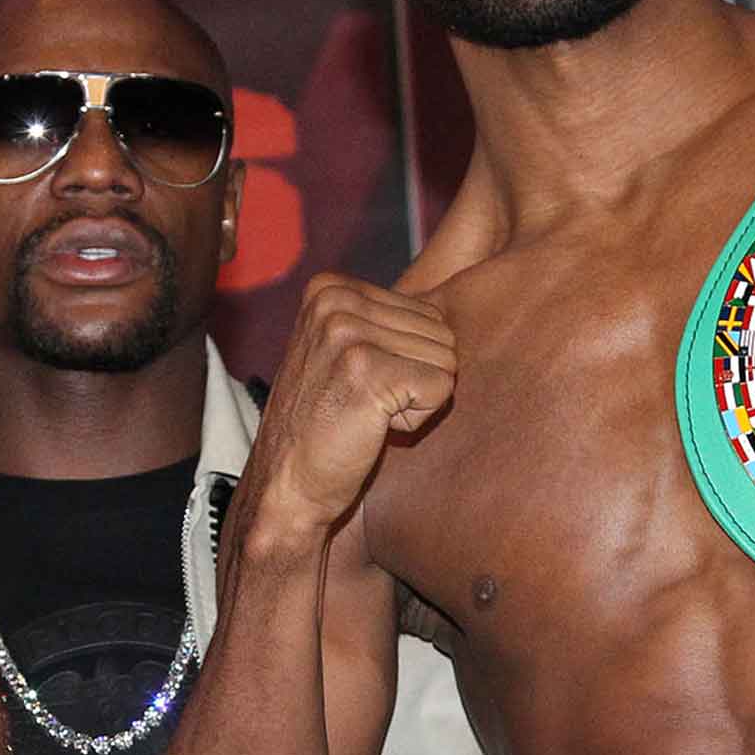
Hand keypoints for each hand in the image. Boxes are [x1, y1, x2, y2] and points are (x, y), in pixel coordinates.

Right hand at [244, 273, 456, 532]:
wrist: (287, 485)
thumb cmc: (327, 425)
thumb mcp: (348, 350)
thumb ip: (387, 319)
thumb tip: (467, 269)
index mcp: (330, 287)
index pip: (430, 312)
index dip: (409, 359)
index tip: (362, 383)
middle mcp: (335, 300)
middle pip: (442, 332)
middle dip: (417, 377)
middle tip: (366, 404)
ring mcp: (346, 333)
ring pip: (446, 360)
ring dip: (415, 399)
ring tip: (367, 414)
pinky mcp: (365, 370)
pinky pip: (441, 388)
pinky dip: (416, 419)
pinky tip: (373, 428)